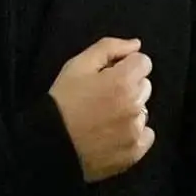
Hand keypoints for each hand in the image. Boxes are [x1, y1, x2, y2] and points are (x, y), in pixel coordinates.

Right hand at [48, 37, 154, 181]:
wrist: (49, 144)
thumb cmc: (62, 101)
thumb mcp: (78, 65)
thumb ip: (109, 48)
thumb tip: (136, 44)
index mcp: (124, 81)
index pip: (143, 63)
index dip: (126, 65)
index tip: (110, 75)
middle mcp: (135, 105)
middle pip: (145, 86)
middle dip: (129, 87)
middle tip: (104, 96)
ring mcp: (136, 130)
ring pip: (144, 111)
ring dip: (130, 111)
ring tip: (105, 118)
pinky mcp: (134, 151)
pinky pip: (146, 136)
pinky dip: (134, 134)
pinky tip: (113, 134)